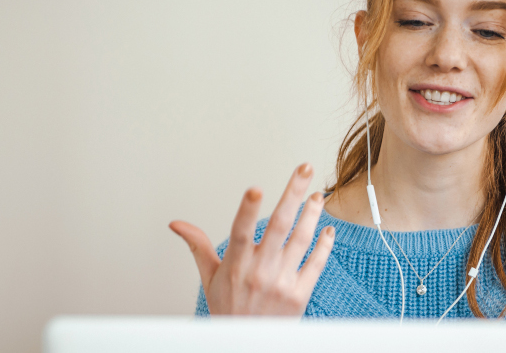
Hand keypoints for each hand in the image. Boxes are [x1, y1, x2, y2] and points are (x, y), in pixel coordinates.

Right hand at [169, 163, 334, 314]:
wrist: (246, 346)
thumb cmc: (229, 310)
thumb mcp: (209, 278)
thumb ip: (198, 246)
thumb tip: (177, 224)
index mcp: (235, 266)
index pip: (240, 233)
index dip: (246, 211)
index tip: (255, 189)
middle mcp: (260, 272)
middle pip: (280, 226)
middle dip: (293, 194)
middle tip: (304, 169)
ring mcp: (282, 283)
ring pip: (302, 240)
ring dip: (312, 214)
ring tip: (318, 196)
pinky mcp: (300, 294)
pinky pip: (317, 264)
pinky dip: (324, 244)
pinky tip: (328, 229)